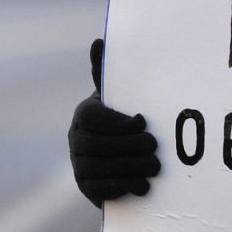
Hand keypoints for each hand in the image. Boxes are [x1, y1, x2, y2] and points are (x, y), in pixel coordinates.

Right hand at [67, 39, 159, 206]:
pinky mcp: (87, 187)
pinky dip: (122, 187)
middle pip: (95, 144)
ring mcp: (79, 164)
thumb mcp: (119, 96)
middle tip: (154, 146)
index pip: (92, 117)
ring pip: (99, 168)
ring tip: (155, 167)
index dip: (117, 121)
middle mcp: (76, 138)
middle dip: (128, 146)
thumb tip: (99, 41)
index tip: (142, 121)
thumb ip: (109, 73)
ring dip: (130, 167)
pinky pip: (99, 189)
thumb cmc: (123, 119)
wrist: (120, 154)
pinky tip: (143, 186)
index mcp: (85, 114)